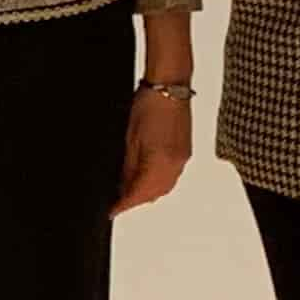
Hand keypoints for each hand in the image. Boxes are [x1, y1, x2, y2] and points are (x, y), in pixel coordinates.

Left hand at [112, 87, 192, 214]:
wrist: (170, 87)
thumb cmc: (150, 105)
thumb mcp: (130, 139)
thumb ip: (129, 167)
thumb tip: (124, 186)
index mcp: (160, 162)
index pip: (140, 193)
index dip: (125, 205)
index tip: (113, 211)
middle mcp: (175, 164)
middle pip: (155, 194)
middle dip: (137, 201)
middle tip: (119, 203)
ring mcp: (183, 158)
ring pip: (165, 187)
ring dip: (149, 193)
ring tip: (131, 192)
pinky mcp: (186, 151)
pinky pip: (172, 175)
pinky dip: (159, 182)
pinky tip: (148, 178)